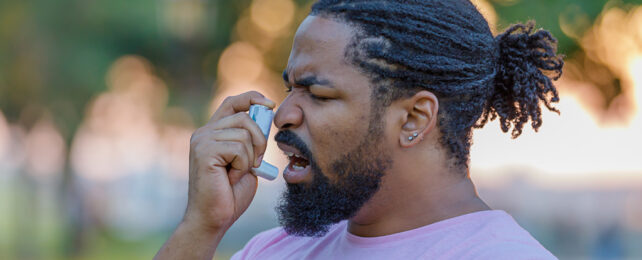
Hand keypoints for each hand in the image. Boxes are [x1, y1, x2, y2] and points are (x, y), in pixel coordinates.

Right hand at [183, 91, 275, 231]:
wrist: (214, 218)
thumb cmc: (230, 194)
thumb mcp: (246, 161)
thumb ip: (251, 140)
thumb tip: (265, 116)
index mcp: (213, 133)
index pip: (233, 103)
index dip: (252, 98)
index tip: (270, 104)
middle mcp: (204, 133)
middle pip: (244, 117)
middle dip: (259, 140)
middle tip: (256, 163)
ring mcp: (202, 141)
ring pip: (244, 133)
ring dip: (250, 157)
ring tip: (237, 174)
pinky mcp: (204, 151)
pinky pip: (238, 148)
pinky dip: (242, 165)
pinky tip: (230, 178)